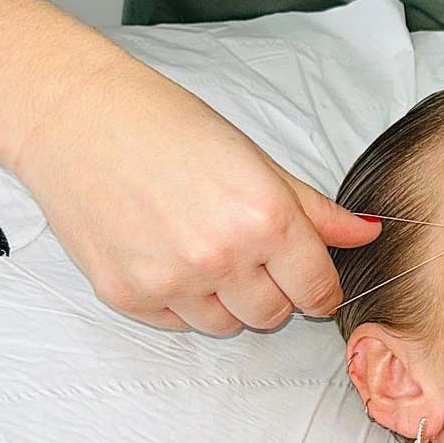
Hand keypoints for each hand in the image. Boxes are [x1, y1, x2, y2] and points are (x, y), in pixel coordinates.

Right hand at [14, 56, 380, 333]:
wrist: (76, 116)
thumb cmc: (168, 127)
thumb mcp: (257, 162)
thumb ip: (317, 210)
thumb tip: (368, 233)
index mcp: (265, 218)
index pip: (318, 290)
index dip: (320, 290)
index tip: (313, 284)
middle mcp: (222, 256)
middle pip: (273, 315)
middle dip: (272, 291)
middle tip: (248, 253)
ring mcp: (172, 280)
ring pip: (227, 325)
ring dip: (227, 300)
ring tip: (203, 248)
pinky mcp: (128, 295)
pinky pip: (179, 324)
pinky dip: (182, 301)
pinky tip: (167, 254)